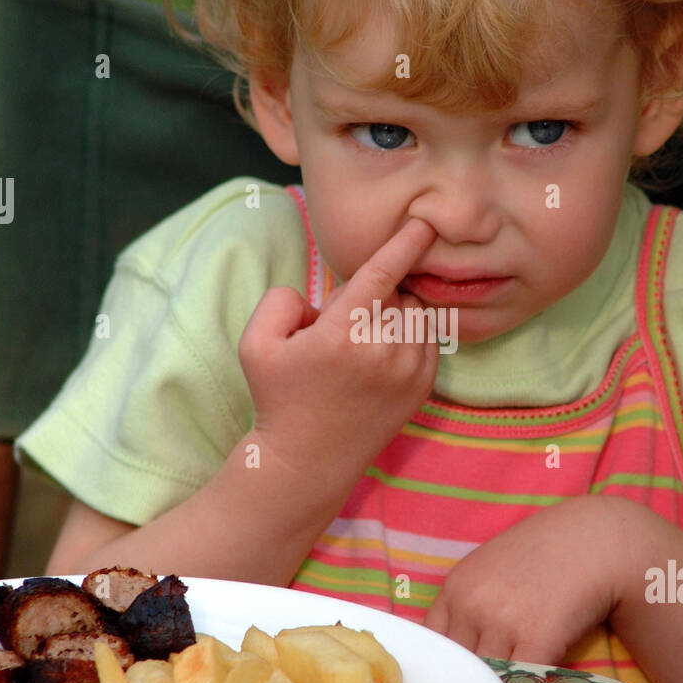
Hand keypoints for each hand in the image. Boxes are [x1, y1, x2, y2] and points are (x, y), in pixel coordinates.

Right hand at [238, 217, 439, 489]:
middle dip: (372, 295)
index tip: (425, 221)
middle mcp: (383, 351)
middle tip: (340, 328)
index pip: (383, 273)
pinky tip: (379, 355)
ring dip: (394, 313)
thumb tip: (325, 294)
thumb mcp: (255, 343)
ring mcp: (409, 371)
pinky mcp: (423, 387)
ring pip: (415, 314)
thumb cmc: (278, 397)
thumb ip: (282, 299)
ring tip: (360, 344)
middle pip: (396, 292)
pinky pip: (427, 338)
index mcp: (342, 335)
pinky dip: (409, 335)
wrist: (308, 460)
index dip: (405, 242)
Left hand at [423, 497, 627, 662]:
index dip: (447, 669)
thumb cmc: (546, 556)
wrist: (596, 540)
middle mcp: (471, 603)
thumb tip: (457, 659)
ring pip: (487, 679)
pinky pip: (520, 681)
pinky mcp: (537, 636)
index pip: (433, 646)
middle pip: (458, 667)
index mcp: (455, 587)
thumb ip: (469, 606)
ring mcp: (502, 621)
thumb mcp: (491, 571)